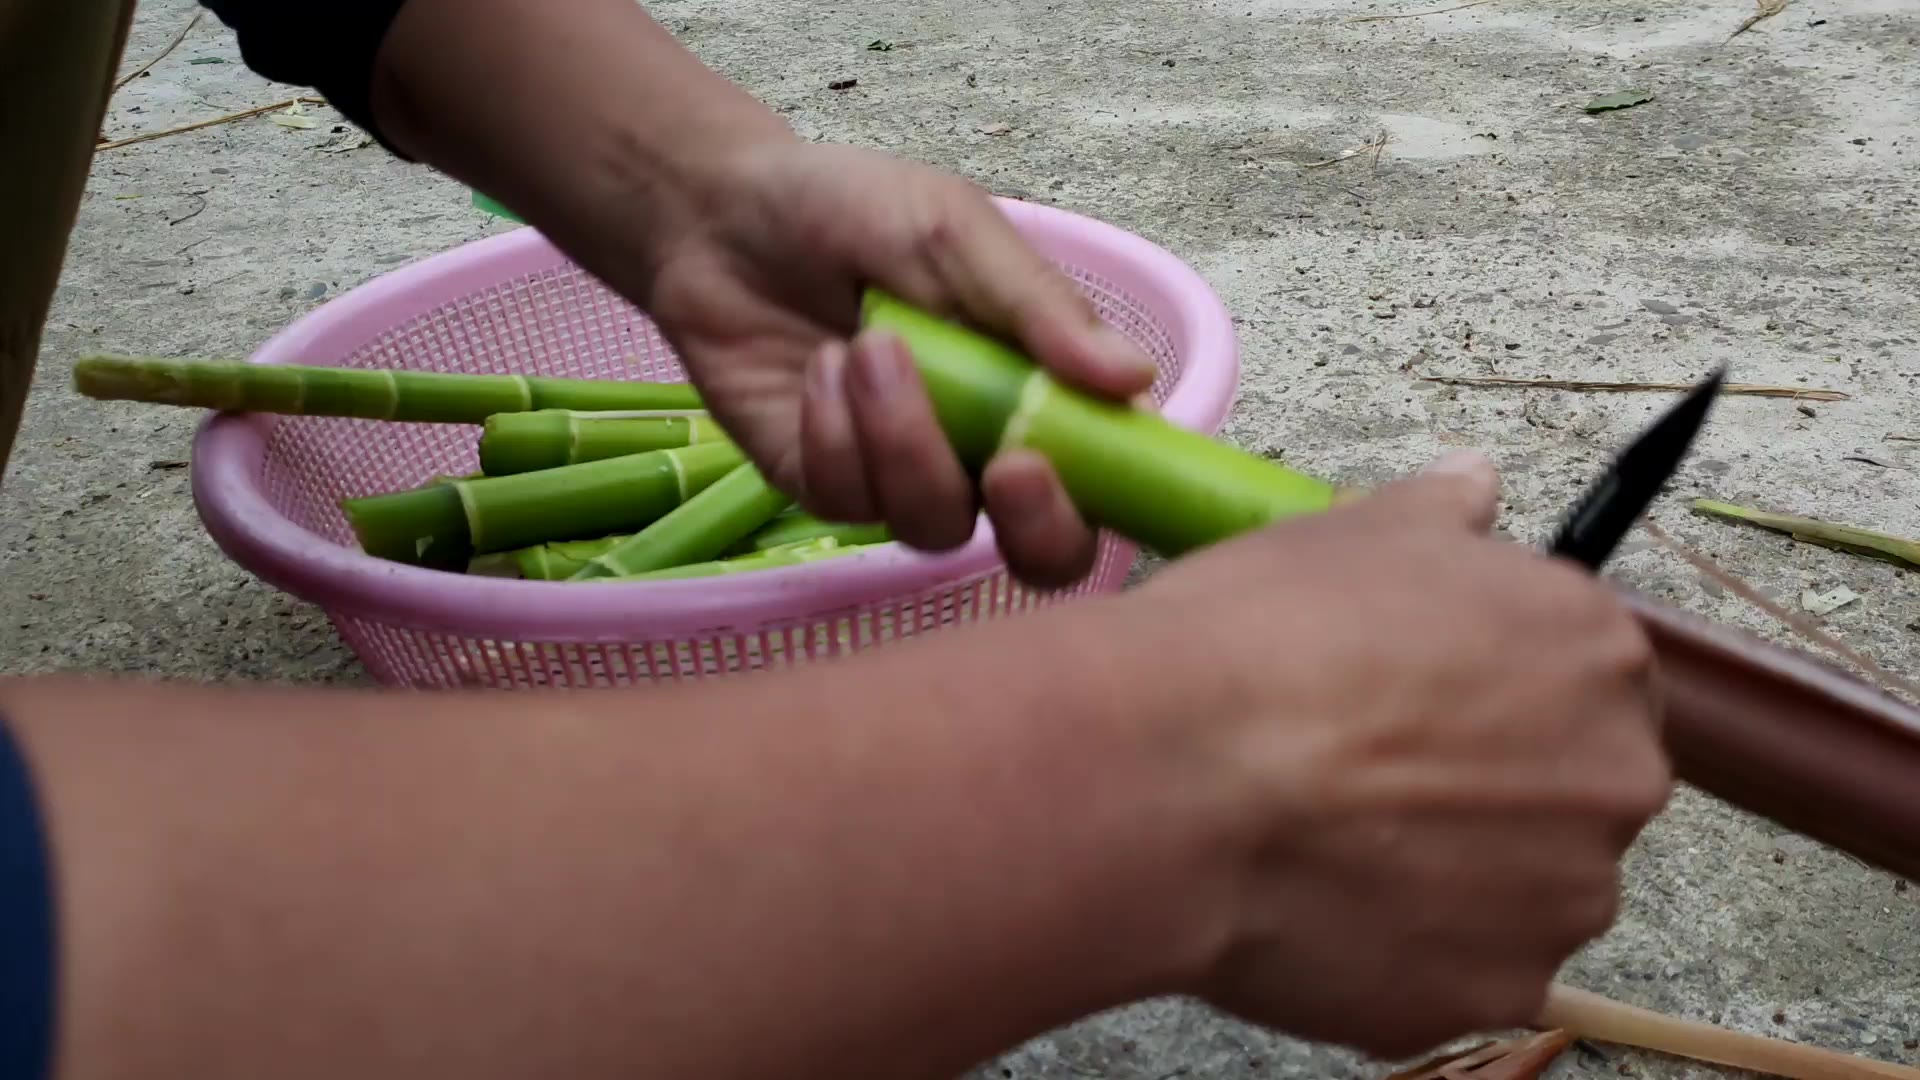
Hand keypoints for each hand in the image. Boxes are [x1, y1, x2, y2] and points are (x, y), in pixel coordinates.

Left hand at [632, 139, 1159, 586]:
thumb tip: (1136, 378)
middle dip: (1033, 527)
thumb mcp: (955, 232)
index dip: (1107, 501)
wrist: (723, 214)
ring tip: (866, 346)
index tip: (1053, 458)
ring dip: (906, 440)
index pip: (1110, 481)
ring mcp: (905, 479)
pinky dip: (835, 434)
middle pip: (1043, 554)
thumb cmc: (854, 209)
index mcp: (1042, 389)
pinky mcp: (827, 488)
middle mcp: (986, 452)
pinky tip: (820, 368)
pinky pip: (850, 502)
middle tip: (1004, 466)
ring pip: (937, 524)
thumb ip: (1038, 307)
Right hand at [1134, 453, 1668, 1058]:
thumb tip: (1475, 485)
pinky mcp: (1497, 990)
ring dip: (1453, 874)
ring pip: (1525, 890)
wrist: (1172, 778)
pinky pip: (1466, 970)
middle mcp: (1614, 775)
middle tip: (1372, 778)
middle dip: (1493, 788)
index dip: (1501, 692)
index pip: (1590, 680)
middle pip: (1574, 790)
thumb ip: (1440, 512)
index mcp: (1595, 649)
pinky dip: (1408, 949)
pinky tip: (1322, 906)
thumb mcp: (1347, 533)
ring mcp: (1564, 897)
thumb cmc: (1258, 642)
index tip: (1429, 706)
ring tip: (1333, 845)